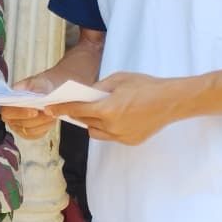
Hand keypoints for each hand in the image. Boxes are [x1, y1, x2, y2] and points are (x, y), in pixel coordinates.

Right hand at [0, 73, 57, 139]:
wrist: (48, 91)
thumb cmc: (39, 85)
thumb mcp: (36, 82)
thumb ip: (34, 87)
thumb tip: (34, 95)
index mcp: (7, 102)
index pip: (7, 111)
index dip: (20, 113)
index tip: (35, 111)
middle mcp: (9, 116)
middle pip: (18, 123)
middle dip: (35, 119)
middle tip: (49, 113)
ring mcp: (17, 125)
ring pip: (28, 130)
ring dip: (42, 123)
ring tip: (52, 115)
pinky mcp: (27, 133)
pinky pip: (35, 135)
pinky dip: (44, 128)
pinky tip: (50, 121)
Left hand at [48, 71, 180, 145]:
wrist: (172, 101)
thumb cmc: (146, 86)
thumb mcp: (118, 79)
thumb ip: (98, 87)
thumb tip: (85, 94)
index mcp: (107, 109)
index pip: (77, 110)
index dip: (61, 108)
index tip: (49, 109)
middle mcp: (112, 126)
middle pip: (84, 122)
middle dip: (77, 114)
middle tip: (73, 106)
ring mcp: (121, 136)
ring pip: (95, 133)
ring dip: (91, 123)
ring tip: (96, 112)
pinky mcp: (130, 142)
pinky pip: (110, 136)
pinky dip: (107, 128)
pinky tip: (114, 118)